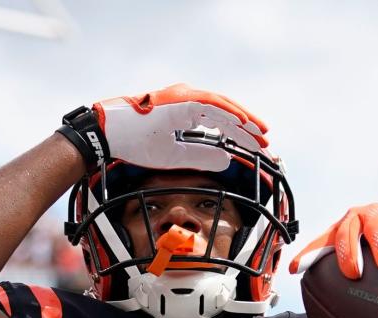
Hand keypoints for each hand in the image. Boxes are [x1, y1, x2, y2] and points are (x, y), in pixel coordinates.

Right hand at [60, 84, 267, 172]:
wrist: (111, 134)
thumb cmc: (136, 144)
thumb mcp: (175, 155)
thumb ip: (201, 155)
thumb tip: (227, 159)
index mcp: (186, 111)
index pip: (220, 121)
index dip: (240, 134)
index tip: (256, 147)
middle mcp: (188, 100)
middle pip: (226, 113)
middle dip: (248, 128)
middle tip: (265, 142)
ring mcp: (185, 97)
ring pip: (224, 107)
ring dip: (244, 121)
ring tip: (261, 134)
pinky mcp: (182, 99)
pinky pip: (212, 105)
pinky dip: (230, 114)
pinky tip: (244, 125)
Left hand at [288, 204, 377, 278]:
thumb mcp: (366, 263)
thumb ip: (356, 284)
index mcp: (341, 233)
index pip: (321, 245)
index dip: (308, 256)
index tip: (294, 269)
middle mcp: (355, 221)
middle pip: (343, 234)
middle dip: (347, 254)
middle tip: (353, 274)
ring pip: (375, 228)